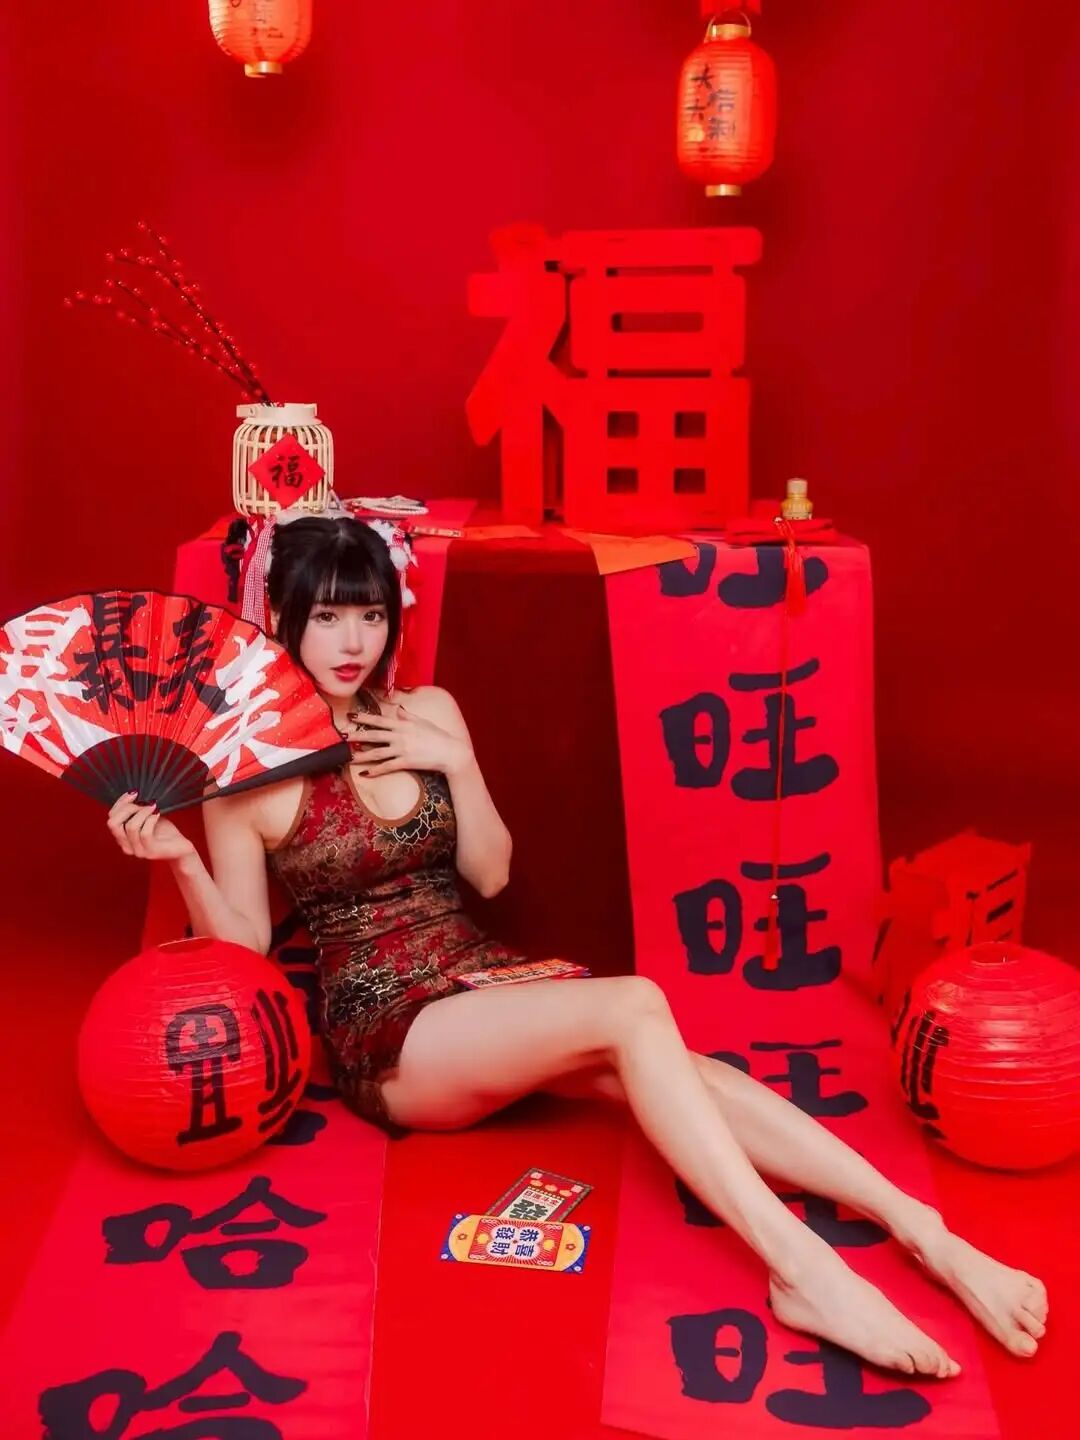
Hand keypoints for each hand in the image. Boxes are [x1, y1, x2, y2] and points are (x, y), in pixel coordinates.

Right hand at [107, 792, 196, 862]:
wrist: (181, 847)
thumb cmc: (164, 831)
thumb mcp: (147, 817)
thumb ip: (136, 809)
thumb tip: (133, 794)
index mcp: (122, 836)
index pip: (111, 817)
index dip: (121, 802)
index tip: (134, 793)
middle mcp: (126, 845)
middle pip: (113, 823)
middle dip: (128, 808)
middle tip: (143, 802)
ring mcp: (137, 850)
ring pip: (130, 827)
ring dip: (142, 812)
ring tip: (153, 806)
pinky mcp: (150, 852)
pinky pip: (144, 833)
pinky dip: (151, 820)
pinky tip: (157, 813)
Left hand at [350, 704, 472, 778]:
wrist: (450, 752)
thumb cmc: (438, 736)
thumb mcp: (422, 722)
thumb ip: (408, 716)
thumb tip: (399, 709)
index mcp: (403, 724)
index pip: (380, 720)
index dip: (364, 718)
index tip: (351, 716)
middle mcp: (400, 736)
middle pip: (374, 736)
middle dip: (357, 735)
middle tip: (343, 736)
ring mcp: (402, 749)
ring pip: (377, 753)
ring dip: (361, 755)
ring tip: (348, 757)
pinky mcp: (406, 762)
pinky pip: (387, 767)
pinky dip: (375, 771)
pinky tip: (365, 774)